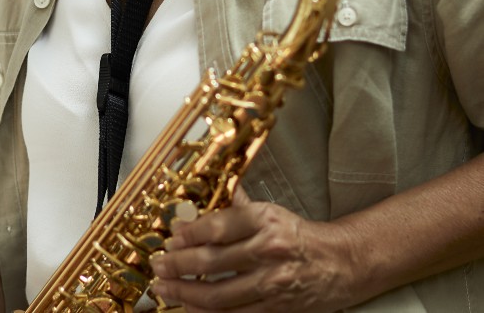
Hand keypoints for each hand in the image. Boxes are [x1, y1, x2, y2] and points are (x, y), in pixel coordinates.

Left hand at [147, 188, 355, 312]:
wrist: (341, 262)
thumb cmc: (298, 235)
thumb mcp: (269, 211)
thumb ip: (235, 206)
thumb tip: (198, 198)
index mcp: (265, 221)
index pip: (217, 226)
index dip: (188, 234)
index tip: (171, 238)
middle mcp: (269, 251)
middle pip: (212, 261)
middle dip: (178, 266)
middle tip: (159, 266)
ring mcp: (274, 283)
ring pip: (220, 294)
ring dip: (186, 293)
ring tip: (166, 289)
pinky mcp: (278, 308)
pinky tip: (190, 308)